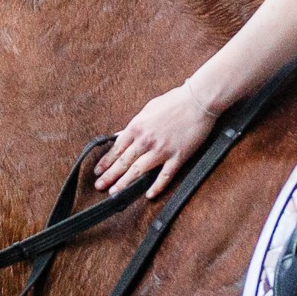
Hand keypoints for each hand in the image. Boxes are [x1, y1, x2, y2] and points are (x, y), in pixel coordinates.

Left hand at [93, 85, 221, 197]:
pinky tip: (149, 195)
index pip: (116, 148)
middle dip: (109, 176)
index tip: (98, 171)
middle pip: (123, 162)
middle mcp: (146, 140)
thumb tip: (121, 135)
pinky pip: (165, 175)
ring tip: (114, 193)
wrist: (198, 100)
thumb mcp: (148, 109)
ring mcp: (162, 150)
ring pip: (138, 170)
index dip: (106, 162)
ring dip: (124, 183)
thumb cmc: (175, 101)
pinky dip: (157, 186)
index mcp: (137, 127)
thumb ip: (134, 125)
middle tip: (99, 186)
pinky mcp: (178, 156)